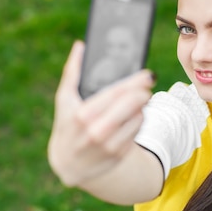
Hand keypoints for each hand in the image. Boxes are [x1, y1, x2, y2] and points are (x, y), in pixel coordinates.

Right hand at [48, 41, 155, 187]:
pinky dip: (138, 121)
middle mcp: (97, 132)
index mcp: (83, 115)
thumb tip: (81, 46)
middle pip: (132, 105)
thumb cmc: (67, 125)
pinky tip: (133, 115)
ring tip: (137, 100)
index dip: (135, 83)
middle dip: (143, 92)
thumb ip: (72, 72)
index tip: (147, 75)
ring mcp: (110, 145)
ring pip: (138, 118)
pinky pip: (137, 132)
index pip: (116, 94)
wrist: (69, 164)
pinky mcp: (119, 155)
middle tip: (147, 84)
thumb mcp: (64, 100)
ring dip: (141, 107)